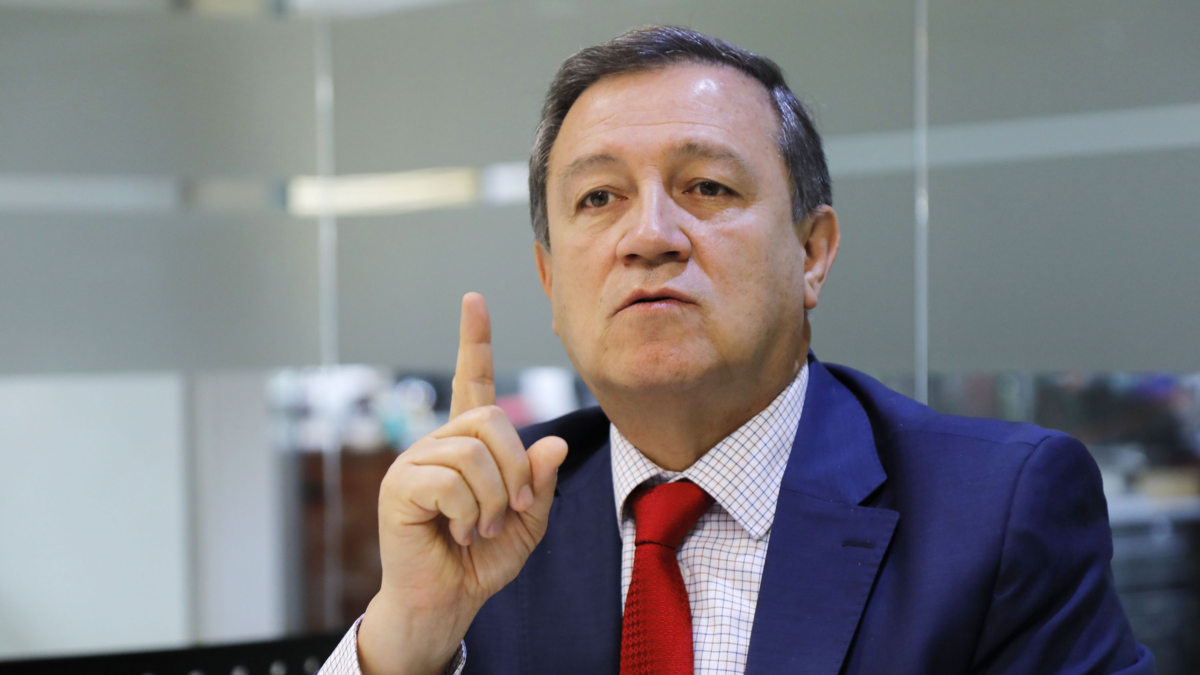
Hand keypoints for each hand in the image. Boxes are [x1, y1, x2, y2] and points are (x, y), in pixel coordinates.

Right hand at [357, 293, 568, 674]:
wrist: (448, 600)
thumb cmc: (483, 559)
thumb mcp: (529, 521)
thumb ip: (539, 482)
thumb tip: (550, 443)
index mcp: (469, 444)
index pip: (473, 381)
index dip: (475, 341)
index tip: (474, 301)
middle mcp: (438, 443)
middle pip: (491, 420)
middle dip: (515, 469)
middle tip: (512, 509)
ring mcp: (415, 462)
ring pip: (473, 453)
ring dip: (492, 500)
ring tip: (481, 528)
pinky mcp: (399, 487)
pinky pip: (449, 481)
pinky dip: (469, 514)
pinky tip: (459, 533)